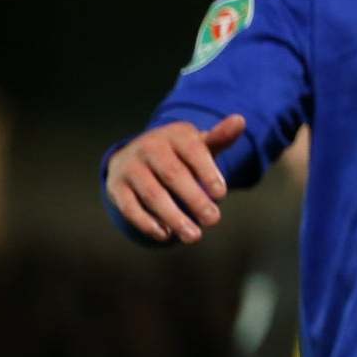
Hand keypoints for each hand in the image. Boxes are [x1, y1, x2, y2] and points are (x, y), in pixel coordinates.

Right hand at [105, 114, 245, 243]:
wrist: (139, 155)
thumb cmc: (181, 154)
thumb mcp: (200, 144)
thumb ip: (221, 137)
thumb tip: (240, 120)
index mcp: (175, 134)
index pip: (193, 151)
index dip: (207, 172)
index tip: (222, 194)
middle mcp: (149, 147)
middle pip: (173, 175)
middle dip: (194, 199)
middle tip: (214, 220)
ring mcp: (130, 167)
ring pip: (152, 194)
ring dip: (173, 217)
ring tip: (193, 236)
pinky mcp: (116, 186)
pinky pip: (130, 207)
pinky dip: (147, 223)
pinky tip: (166, 235)